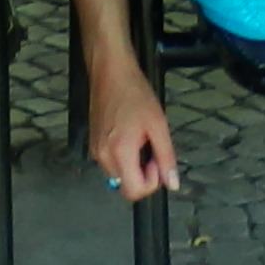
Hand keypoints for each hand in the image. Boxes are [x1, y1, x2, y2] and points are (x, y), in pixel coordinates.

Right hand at [82, 68, 182, 200]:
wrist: (111, 72)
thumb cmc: (136, 94)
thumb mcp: (158, 125)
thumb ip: (166, 158)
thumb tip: (172, 184)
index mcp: (120, 153)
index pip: (134, 191)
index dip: (152, 182)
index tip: (157, 159)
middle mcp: (103, 157)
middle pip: (126, 186)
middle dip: (143, 174)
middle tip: (151, 148)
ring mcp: (95, 151)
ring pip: (119, 176)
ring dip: (133, 166)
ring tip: (140, 139)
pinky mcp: (93, 144)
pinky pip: (111, 163)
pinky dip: (123, 158)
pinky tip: (129, 136)